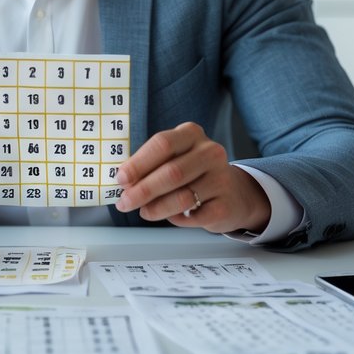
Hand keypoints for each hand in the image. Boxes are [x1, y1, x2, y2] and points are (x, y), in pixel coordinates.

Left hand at [114, 122, 270, 233]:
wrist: (232, 193)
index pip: (163, 144)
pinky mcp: (225, 205)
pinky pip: (194, 217)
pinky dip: (176, 219)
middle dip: (143, 190)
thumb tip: (124, 182)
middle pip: (171, 172)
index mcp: (191, 134)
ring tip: (144, 211)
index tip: (121, 179)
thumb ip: (150, 166)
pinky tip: (172, 216)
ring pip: (182, 197)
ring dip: (156, 208)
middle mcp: (210, 152)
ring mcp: (221, 178)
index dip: (138, 163)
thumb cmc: (193, 174)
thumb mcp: (174, 159)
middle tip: (125, 202)